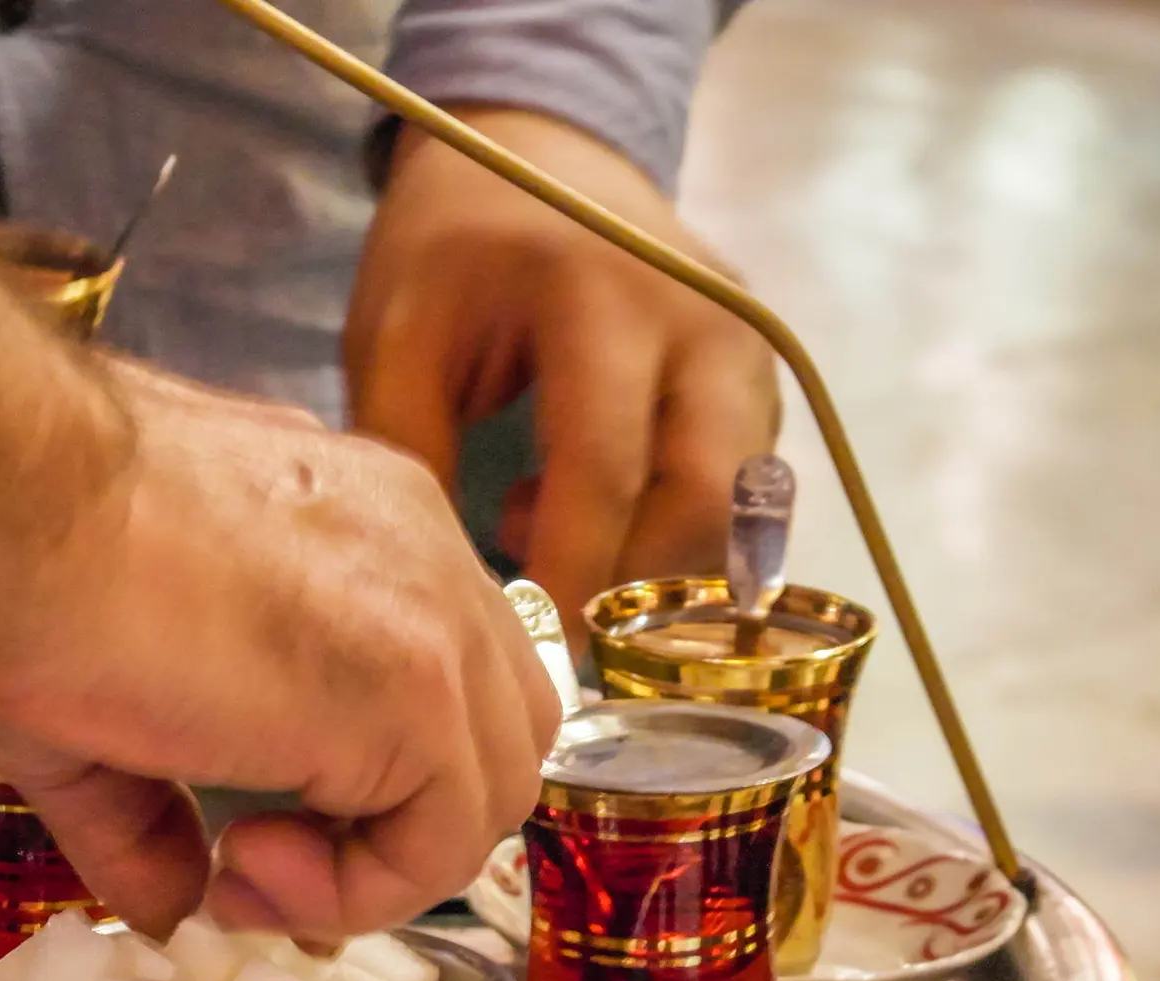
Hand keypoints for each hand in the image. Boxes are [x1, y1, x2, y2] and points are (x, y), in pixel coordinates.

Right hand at [0, 360, 559, 940]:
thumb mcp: (81, 708)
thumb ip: (147, 818)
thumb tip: (170, 904)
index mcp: (350, 526)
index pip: (431, 676)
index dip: (360, 787)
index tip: (235, 838)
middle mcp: (414, 551)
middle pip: (492, 724)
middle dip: (392, 827)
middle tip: (253, 859)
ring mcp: (426, 608)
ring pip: (491, 779)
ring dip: (379, 866)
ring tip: (244, 865)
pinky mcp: (412, 681)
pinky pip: (448, 834)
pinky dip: (362, 889)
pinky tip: (242, 858)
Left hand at [346, 108, 779, 624]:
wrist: (543, 148)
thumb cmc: (453, 246)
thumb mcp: (396, 335)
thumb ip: (410, 450)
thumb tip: (437, 588)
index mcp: (602, 295)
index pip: (605, 469)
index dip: (569, 574)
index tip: (528, 654)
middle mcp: (703, 318)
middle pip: (702, 498)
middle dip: (633, 589)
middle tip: (550, 628)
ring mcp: (749, 342)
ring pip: (739, 503)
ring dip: (659, 560)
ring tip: (553, 534)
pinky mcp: (764, 367)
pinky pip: (745, 482)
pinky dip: (680, 527)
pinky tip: (594, 506)